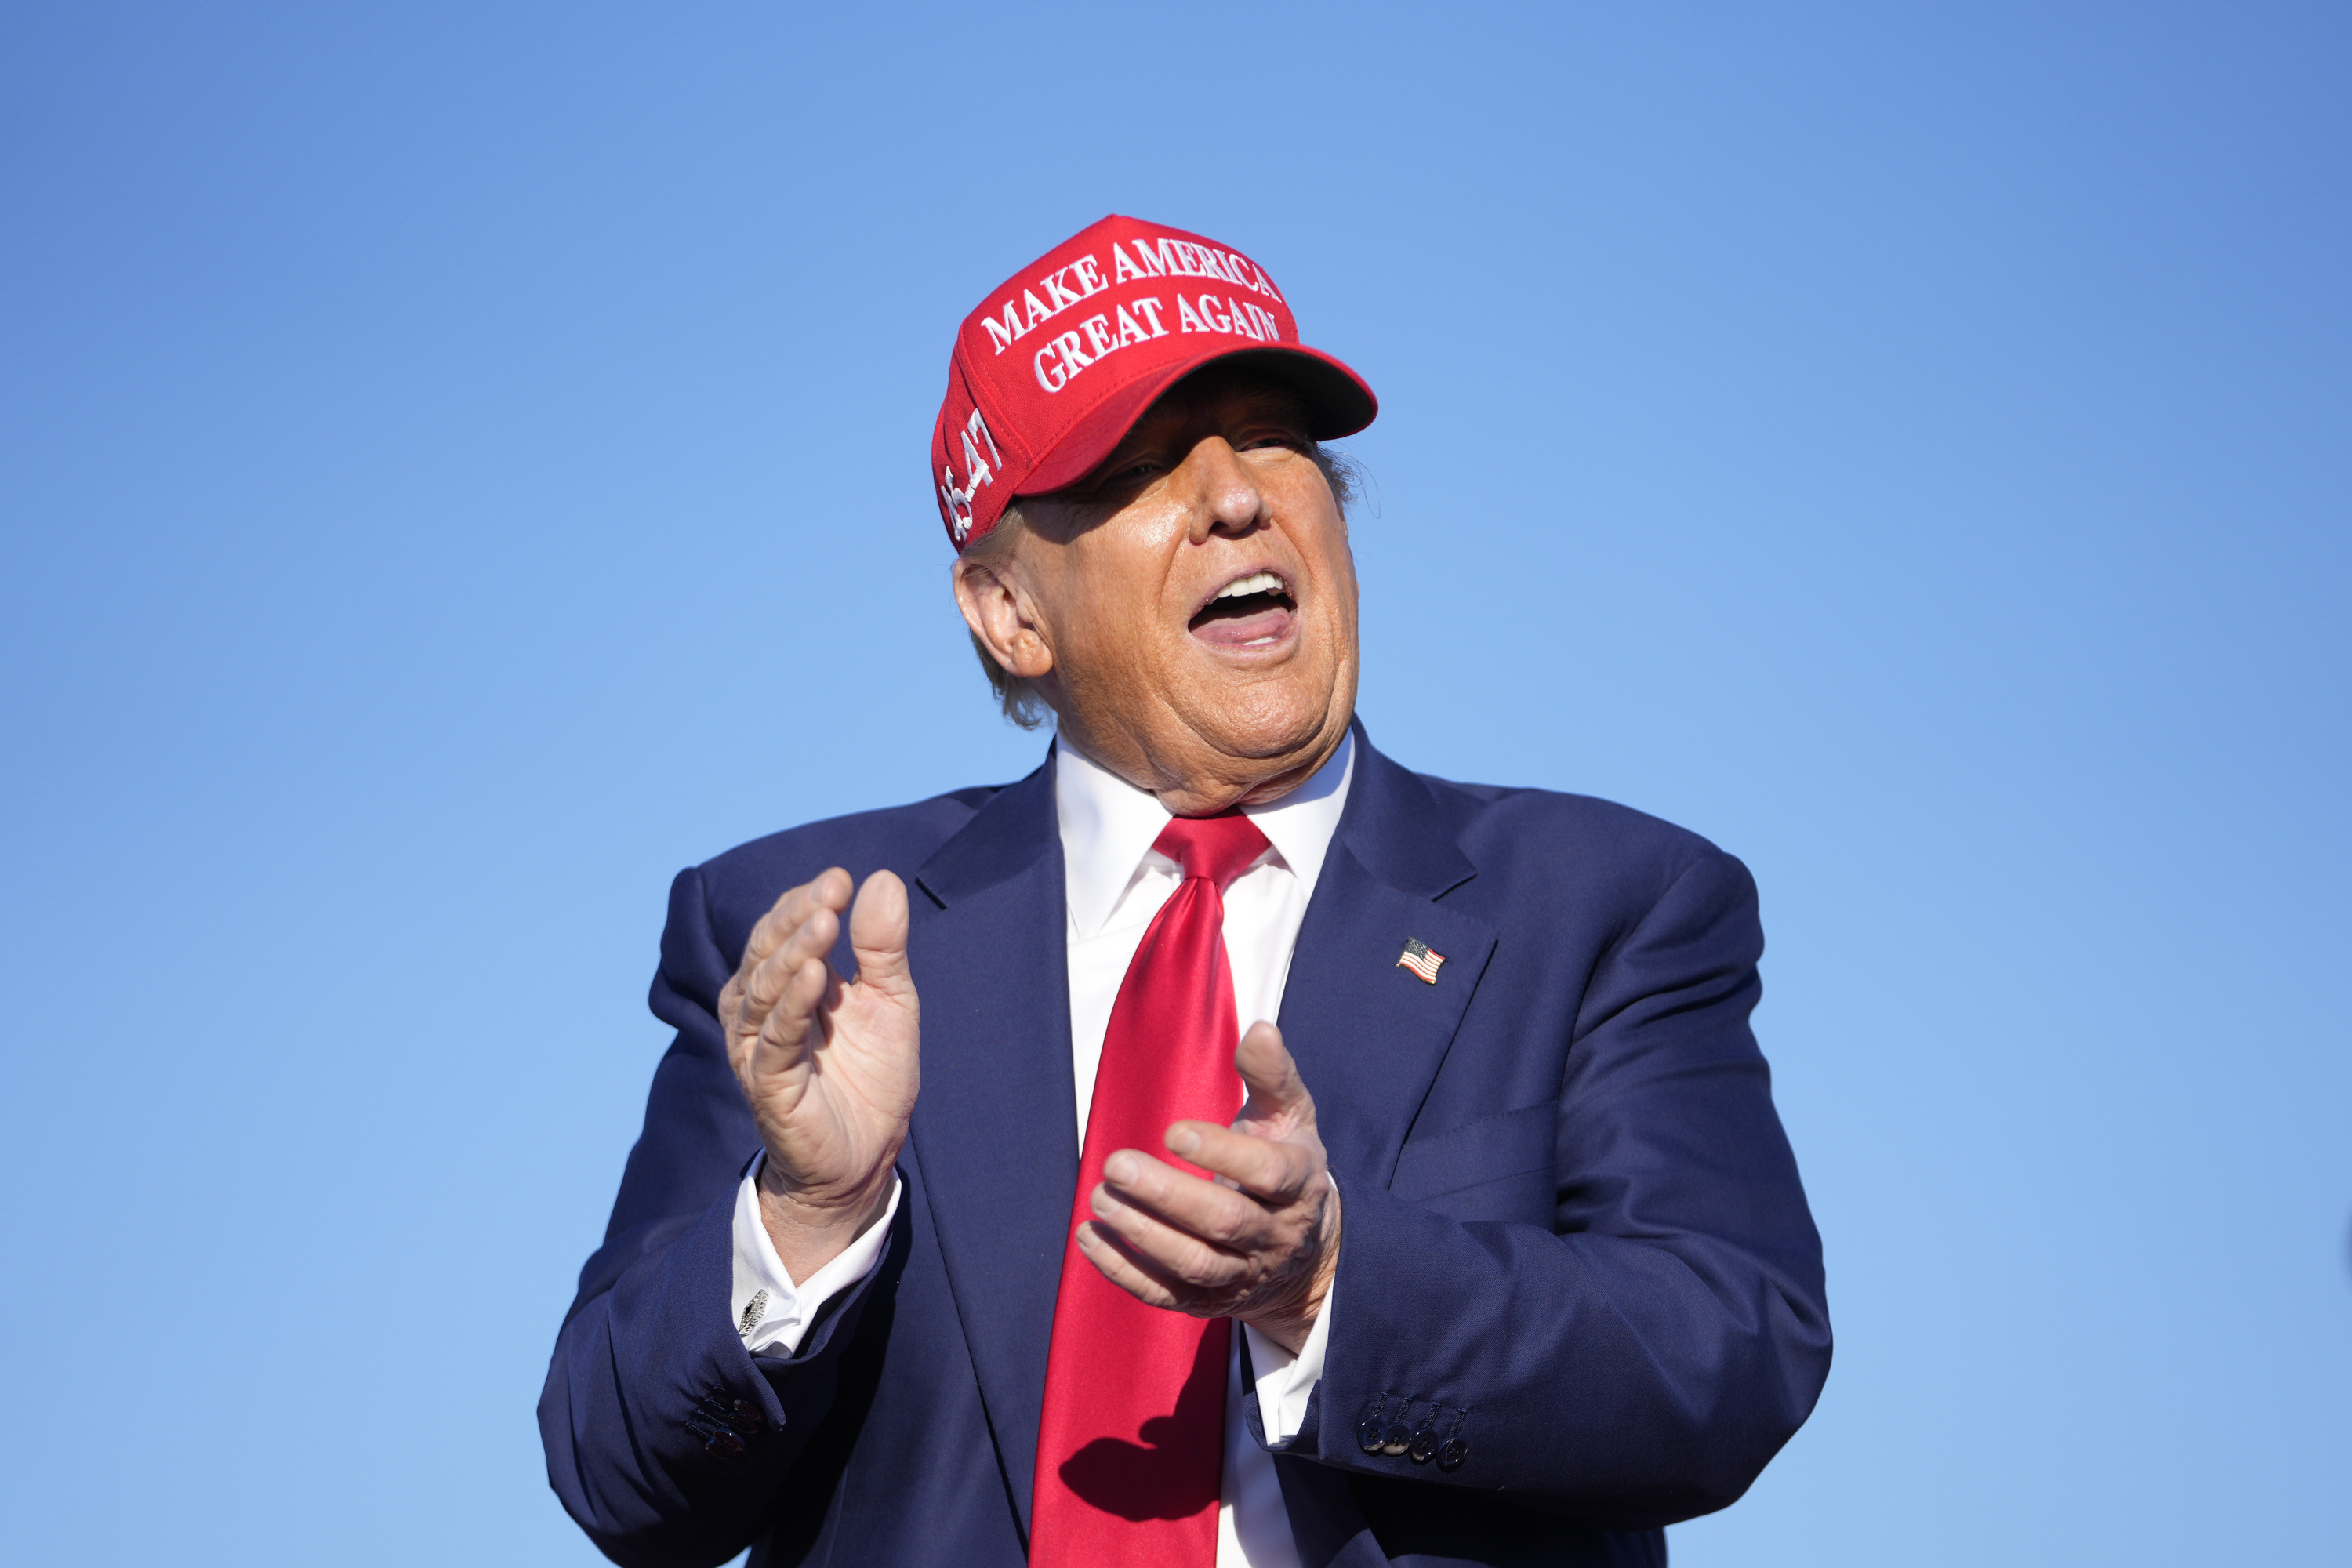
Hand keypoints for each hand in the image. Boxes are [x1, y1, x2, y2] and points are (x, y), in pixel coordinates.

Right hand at [718, 868, 918, 1281]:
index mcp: (789, 983)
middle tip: (831, 892)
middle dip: (796, 918)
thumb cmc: (871, 1077)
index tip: (839, 879)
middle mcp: (763, 1010)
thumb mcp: (890, 1001)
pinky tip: (814, 978)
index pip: (784, 929)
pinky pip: (775, 1039)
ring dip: (793, 953)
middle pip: (767, 952)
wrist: (866, 1158)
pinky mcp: (767, 1084)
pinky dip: (791, 1007)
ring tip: (824, 923)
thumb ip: (882, 946)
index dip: (806, 902)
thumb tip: (883, 878)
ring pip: (765, 990)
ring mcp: (760, 1047)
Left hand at [1075, 1021, 1338, 1354]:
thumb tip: (1259, 1028)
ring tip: (1100, 1198)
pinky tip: (1089, 1237)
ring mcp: (1243, 1274)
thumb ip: (1271, 1074)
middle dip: (1167, 1196)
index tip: (1173, 1131)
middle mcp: (1276, 1236)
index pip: (1268, 1173)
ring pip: (1195, 1263)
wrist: (1307, 1252)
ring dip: (1143, 1234)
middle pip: (1224, 1222)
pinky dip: (1124, 1272)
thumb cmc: (1286, 1164)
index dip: (1222, 1153)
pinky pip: (1166, 1295)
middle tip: (1116, 1164)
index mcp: (1299, 1184)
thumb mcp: (1290, 1116)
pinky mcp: (1210, 1302)